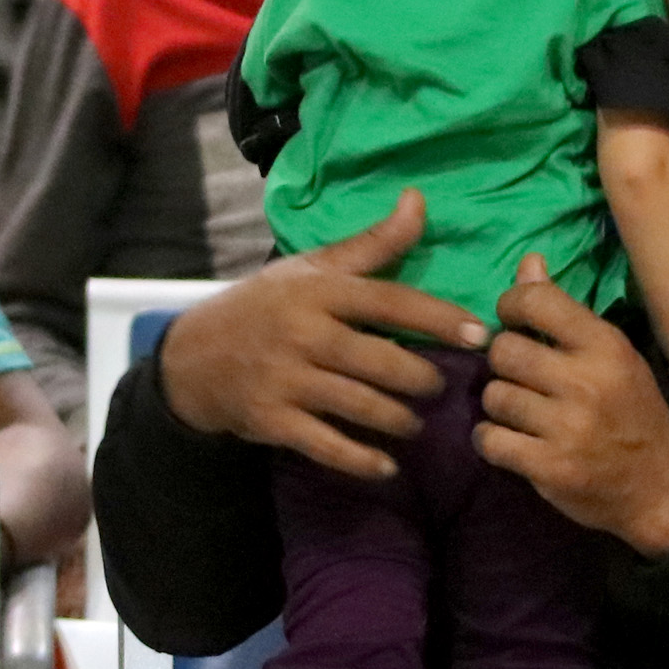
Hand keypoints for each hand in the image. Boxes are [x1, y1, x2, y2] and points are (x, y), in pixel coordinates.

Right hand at [158, 192, 489, 478]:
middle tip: (443, 387)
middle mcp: (302, 333)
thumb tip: (418, 200)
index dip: (437, 317)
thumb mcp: (310, 269)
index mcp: (317, 291)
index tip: (478, 333)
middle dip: (421, 379)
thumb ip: (371, 244)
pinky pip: (325, 444)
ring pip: (358, 404)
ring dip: (398, 419)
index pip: (388, 300)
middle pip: (379, 360)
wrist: (191, 357)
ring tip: (417, 423)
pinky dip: (360, 460)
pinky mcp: (271, 419)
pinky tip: (387, 468)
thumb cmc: (264, 307)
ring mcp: (285, 379)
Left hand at [474, 257, 668, 559]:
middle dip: (503, 364)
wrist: (663, 486)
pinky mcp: (549, 467)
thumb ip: (565, 313)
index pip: (536, 301)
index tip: (513, 323)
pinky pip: (490, 440)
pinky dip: (492, 441)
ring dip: (499, 406)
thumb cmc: (634, 412)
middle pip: (503, 351)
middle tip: (519, 378)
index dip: (510, 307)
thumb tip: (528, 262)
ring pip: (493, 397)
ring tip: (520, 413)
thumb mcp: (611, 355)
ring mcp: (567, 427)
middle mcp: (586, 381)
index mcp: (604, 346)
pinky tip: (509, 442)